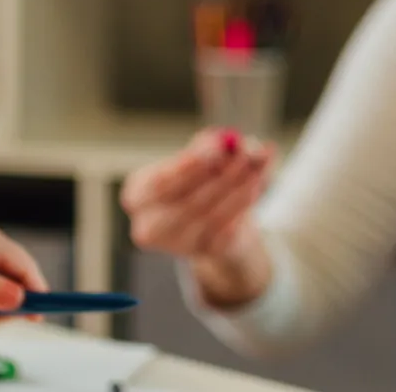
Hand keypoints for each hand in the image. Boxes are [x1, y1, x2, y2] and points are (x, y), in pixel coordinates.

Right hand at [120, 128, 274, 261]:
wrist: (218, 219)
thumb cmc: (204, 179)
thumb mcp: (210, 156)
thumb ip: (224, 147)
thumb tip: (241, 143)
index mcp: (139, 192)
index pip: (160, 181)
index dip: (189, 164)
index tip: (217, 146)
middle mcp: (150, 223)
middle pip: (185, 202)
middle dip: (219, 177)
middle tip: (245, 156)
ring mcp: (175, 244)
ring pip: (210, 217)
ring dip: (237, 190)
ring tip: (256, 169)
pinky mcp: (202, 253)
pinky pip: (226, 230)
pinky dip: (242, 207)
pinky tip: (254, 188)